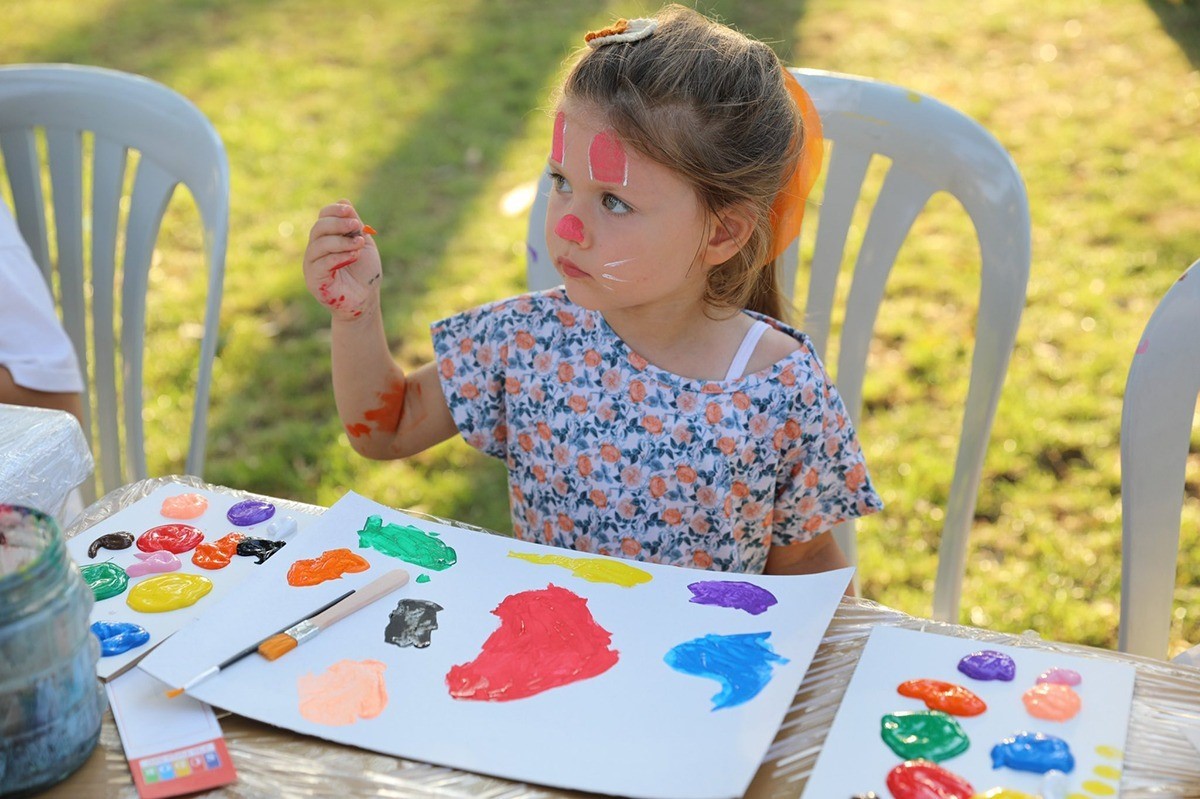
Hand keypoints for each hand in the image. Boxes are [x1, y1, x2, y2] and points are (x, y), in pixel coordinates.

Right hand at [302, 200, 381, 320]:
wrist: (366, 298)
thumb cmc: (365, 272)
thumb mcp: (363, 243)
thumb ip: (354, 226)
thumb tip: (344, 201)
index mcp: (327, 238)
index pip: (322, 217)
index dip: (333, 211)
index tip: (350, 211)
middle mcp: (316, 249)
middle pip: (318, 228)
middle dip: (338, 224)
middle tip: (356, 226)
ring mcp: (312, 264)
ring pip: (319, 244)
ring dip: (341, 241)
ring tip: (359, 244)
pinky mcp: (314, 279)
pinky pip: (322, 263)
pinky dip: (339, 256)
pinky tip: (354, 255)